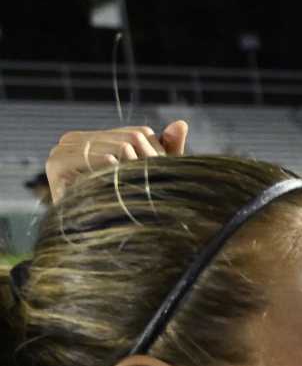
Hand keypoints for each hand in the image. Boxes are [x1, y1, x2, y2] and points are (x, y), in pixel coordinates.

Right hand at [45, 119, 189, 200]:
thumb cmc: (129, 205)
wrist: (103, 241)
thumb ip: (167, 148)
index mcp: (91, 137)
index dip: (154, 158)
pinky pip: (100, 159)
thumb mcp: (151, 176)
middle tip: (141, 190)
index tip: (150, 181)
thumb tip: (181, 123)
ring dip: (132, 173)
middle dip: (144, 166)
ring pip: (120, 149)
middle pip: (131, 140)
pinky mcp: (56, 165)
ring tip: (126, 193)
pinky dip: (113, 172)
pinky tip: (112, 188)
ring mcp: (61, 151)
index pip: (140, 134)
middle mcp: (72, 139)